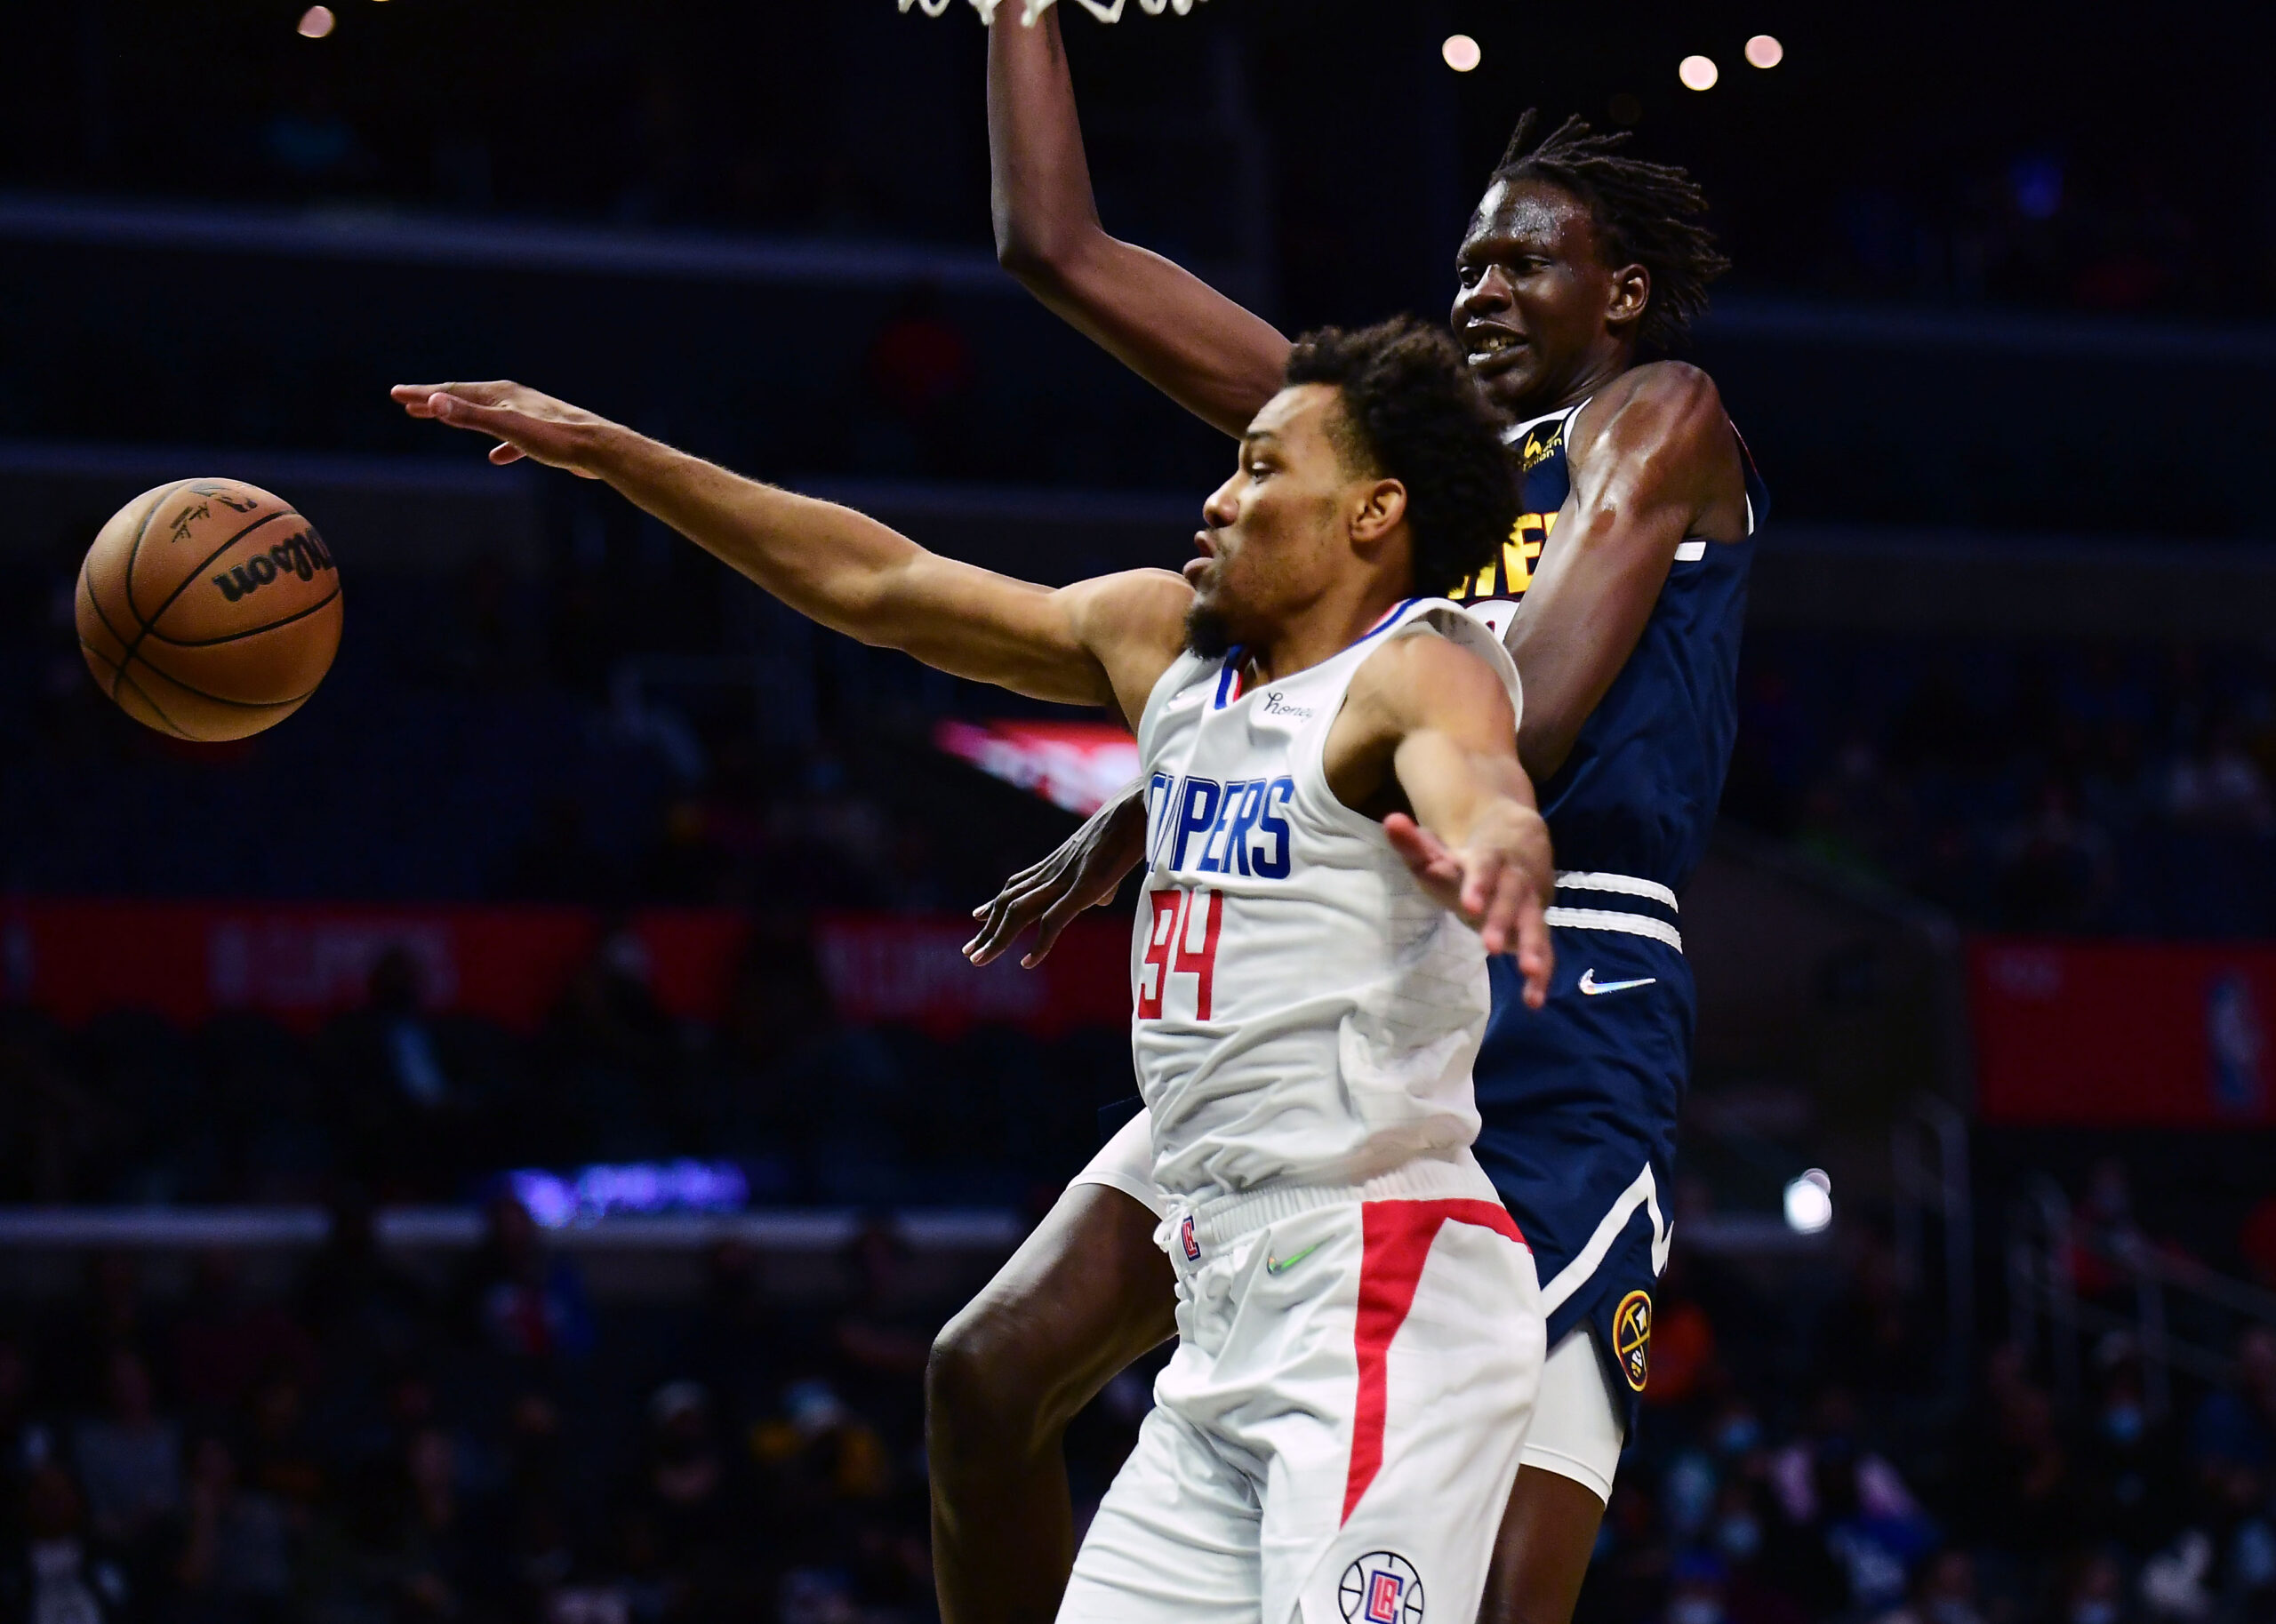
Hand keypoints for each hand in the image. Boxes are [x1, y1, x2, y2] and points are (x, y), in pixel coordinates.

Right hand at [389, 381, 615, 477]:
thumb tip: (434, 401)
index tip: (396, 395)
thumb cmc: (554, 439)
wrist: (598, 449)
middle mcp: (512, 399)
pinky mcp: (542, 436)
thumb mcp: (506, 427)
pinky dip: (498, 444)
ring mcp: (527, 415)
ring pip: (486, 416)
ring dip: (460, 418)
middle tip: (406, 403)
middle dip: (435, 401)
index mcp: (500, 394)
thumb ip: (470, 416)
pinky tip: (496, 458)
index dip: (422, 394)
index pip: (452, 392)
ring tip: (440, 421)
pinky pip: (511, 438)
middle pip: (465, 399)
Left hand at [965, 781, 1148, 967]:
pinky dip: (1039, 944)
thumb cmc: (1132, 827)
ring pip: (1019, 912)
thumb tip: (1102, 900)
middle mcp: (1053, 871)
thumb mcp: (1110, 859)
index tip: (977, 916)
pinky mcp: (1083, 888)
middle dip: (988, 929)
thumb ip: (1102, 883)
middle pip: (1009, 902)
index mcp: (1058, 863)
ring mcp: (1065, 879)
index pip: (1016, 885)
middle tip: (969, 952)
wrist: (1142, 806)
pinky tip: (1027, 962)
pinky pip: (1053, 920)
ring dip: (998, 938)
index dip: (995, 902)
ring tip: (979, 959)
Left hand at [1383, 805, 1554, 1008]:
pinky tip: (1534, 1001)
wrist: (1518, 850)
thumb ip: (1413, 843)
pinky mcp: (1534, 930)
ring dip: (1533, 948)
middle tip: (1490, 946)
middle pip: (1512, 899)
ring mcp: (1529, 906)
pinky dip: (1542, 975)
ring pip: (1534, 925)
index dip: (1478, 884)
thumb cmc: (1465, 863)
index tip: (1469, 904)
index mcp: (1489, 860)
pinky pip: (1544, 952)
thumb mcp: (1436, 852)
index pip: (1485, 868)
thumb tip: (1391, 821)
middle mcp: (1514, 882)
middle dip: (1502, 921)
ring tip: (1530, 971)